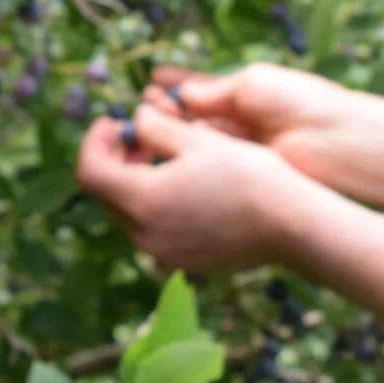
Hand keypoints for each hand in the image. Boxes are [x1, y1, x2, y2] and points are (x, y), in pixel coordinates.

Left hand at [75, 99, 320, 276]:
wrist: (293, 225)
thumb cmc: (250, 176)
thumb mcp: (199, 139)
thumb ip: (155, 127)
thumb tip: (135, 120)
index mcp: (144, 201)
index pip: (90, 172)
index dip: (94, 141)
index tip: (114, 121)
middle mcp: (145, 235)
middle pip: (106, 194)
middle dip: (115, 159)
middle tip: (139, 134)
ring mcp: (163, 254)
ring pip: (129, 212)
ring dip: (135, 181)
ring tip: (165, 156)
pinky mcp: (182, 262)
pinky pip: (152, 230)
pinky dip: (155, 203)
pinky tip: (184, 185)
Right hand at [144, 62, 362, 178]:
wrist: (337, 142)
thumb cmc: (302, 104)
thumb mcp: (253, 86)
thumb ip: (214, 91)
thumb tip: (179, 95)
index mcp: (247, 94)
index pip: (202, 89)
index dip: (175, 86)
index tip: (151, 81)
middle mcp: (241, 122)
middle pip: (194, 117)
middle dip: (166, 112)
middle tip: (139, 109)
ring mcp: (241, 149)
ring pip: (196, 141)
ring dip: (171, 134)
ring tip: (144, 128)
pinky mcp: (242, 173)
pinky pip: (207, 163)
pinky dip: (185, 156)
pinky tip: (163, 152)